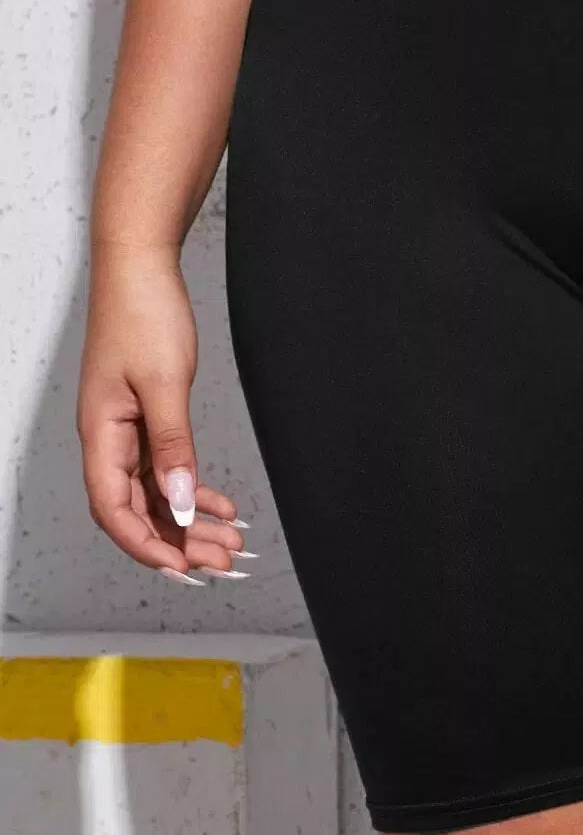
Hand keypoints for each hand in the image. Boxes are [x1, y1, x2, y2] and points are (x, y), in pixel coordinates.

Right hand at [77, 243, 252, 583]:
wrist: (140, 267)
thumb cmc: (142, 314)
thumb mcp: (164, 383)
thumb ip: (173, 446)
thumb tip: (180, 502)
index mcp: (101, 433)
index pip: (113, 509)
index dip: (146, 544)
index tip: (183, 567)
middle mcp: (108, 438)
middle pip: (137, 508)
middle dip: (178, 540)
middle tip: (222, 560)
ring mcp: (127, 430)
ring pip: (155, 492)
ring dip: (190, 519)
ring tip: (230, 539)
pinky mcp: (146, 417)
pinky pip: (166, 468)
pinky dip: (193, 488)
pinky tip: (221, 504)